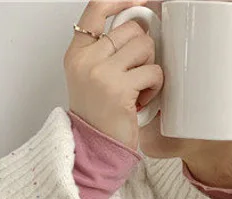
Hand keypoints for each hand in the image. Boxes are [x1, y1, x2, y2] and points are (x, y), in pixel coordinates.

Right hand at [65, 0, 163, 149]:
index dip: (121, 0)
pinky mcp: (120, 89)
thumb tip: (139, 23)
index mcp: (77, 53)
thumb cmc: (98, 117)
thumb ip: (106, 50)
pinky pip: (153, 72)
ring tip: (139, 87)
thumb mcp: (91, 77)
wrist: (94, 150)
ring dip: (150, 67)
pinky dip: (154, 87)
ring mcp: (102, 73)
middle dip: (143, 49)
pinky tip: (142, 100)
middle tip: (137, 72)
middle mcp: (86, 59)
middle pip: (131, 28)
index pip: (97, 8)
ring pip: (145, 46)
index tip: (139, 2)